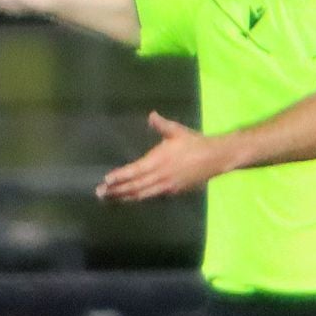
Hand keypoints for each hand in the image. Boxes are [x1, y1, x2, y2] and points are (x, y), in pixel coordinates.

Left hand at [96, 112, 228, 201]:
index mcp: (158, 161)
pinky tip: (131, 199)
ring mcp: (166, 186)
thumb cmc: (194, 143)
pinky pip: (152, 197)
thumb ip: (161, 124)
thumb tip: (151, 115)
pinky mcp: (173, 192)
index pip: (134, 171)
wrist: (215, 159)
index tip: (106, 180)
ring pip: (141, 195)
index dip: (119, 177)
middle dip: (116, 191)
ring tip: (110, 199)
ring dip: (124, 197)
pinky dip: (139, 198)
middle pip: (134, 186)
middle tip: (100, 193)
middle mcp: (160, 176)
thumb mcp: (177, 131)